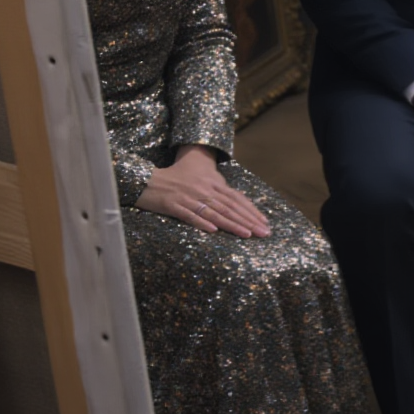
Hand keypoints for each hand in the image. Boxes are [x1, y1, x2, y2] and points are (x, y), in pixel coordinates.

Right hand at [136, 145, 270, 236]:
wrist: (148, 180)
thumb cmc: (176, 179)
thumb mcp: (200, 180)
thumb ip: (217, 189)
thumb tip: (236, 201)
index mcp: (212, 182)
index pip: (236, 199)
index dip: (251, 211)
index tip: (264, 223)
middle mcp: (204, 189)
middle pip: (230, 207)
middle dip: (248, 221)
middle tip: (263, 233)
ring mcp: (189, 197)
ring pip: (214, 212)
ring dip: (231, 224)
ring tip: (246, 234)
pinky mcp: (174, 205)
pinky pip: (190, 215)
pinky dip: (202, 223)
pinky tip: (214, 231)